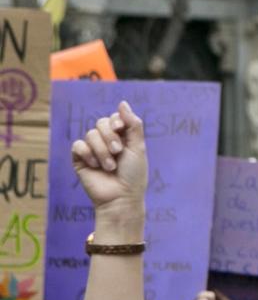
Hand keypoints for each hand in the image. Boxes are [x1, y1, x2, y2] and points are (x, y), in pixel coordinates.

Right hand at [70, 100, 146, 237]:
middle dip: (110, 136)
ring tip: (110, 166)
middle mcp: (106, 141)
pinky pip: (78, 145)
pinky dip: (88, 154)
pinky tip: (96, 166)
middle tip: (118, 152)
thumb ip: (133, 124)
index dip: (116, 120)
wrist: (121, 196)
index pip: (114, 118)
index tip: (120, 128)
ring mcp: (92, 150)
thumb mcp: (138, 147)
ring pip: (90, 134)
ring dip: (102, 150)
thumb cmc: (133, 174)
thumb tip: (122, 103)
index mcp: (122, 137)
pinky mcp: (80, 159)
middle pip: (101, 123)